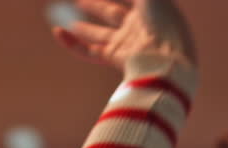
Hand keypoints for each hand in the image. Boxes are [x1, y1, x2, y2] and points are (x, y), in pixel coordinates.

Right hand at [53, 0, 196, 70]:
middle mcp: (138, 27)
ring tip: (67, 21)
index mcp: (150, 10)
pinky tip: (58, 32)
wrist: (169, 61)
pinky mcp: (115, 59)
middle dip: (95, 7)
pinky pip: (90, 52)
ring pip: (99, 34)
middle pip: (111, 14)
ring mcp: (126, 44)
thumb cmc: (165, 23)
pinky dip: (73, 44)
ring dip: (83, 27)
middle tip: (79, 2)